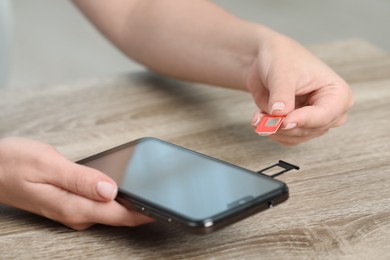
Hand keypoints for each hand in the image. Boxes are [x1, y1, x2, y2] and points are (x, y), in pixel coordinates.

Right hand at [0, 137, 152, 229]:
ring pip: (110, 211)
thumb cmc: (13, 164)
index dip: (144, 212)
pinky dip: (116, 199)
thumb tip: (111, 189)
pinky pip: (100, 205)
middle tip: (163, 198)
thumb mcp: (48, 165)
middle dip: (142, 209)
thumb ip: (81, 179)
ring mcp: (73, 209)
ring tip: (150, 194)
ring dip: (131, 204)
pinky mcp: (71, 203)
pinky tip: (124, 190)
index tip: (163, 207)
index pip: (118, 215)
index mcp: (73, 206)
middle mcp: (75, 213)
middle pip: (118, 216)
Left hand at [247, 30, 353, 144]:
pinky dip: (270, 131)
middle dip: (283, 126)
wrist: (267, 60)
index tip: (284, 121)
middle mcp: (330, 111)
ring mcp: (314, 121)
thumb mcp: (282, 73)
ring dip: (273, 129)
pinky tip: (260, 118)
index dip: (303, 120)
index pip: (325, 115)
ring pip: (296, 137)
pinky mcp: (298, 127)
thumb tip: (280, 114)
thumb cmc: (282, 59)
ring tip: (258, 117)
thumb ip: (282, 95)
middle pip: (310, 130)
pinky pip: (285, 139)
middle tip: (262, 119)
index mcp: (338, 94)